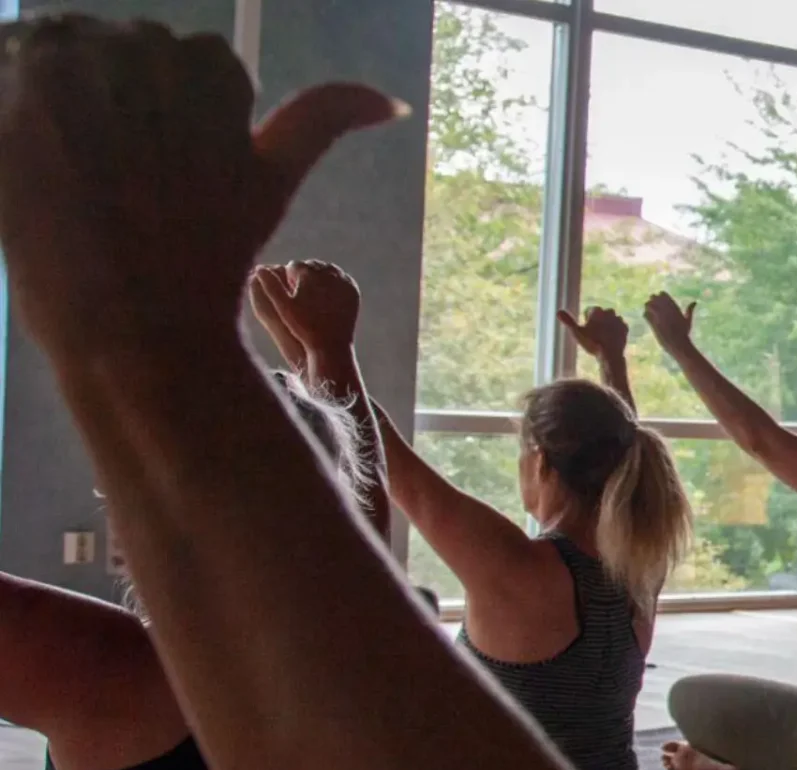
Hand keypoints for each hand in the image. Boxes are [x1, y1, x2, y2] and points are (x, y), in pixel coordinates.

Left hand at [0, 16, 400, 365]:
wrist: (134, 333)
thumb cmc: (204, 270)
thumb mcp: (268, 187)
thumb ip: (319, 123)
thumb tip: (390, 102)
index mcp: (207, 78)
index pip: (188, 55)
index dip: (176, 115)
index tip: (170, 177)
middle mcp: (145, 61)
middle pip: (123, 41)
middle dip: (117, 97)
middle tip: (120, 181)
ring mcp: (77, 75)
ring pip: (61, 41)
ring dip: (57, 90)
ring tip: (74, 168)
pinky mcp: (18, 102)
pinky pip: (6, 60)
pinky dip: (12, 100)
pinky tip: (31, 155)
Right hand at [560, 306, 630, 368]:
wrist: (610, 354)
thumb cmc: (592, 343)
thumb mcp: (577, 333)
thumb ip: (568, 321)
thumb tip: (557, 311)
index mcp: (596, 310)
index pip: (589, 312)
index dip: (587, 321)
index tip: (588, 331)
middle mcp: (608, 311)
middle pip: (600, 314)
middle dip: (598, 321)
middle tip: (595, 334)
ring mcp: (618, 319)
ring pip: (610, 319)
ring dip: (607, 325)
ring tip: (603, 337)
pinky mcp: (625, 327)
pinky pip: (619, 326)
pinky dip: (616, 331)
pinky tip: (612, 339)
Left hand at [642, 293, 696, 355]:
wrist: (677, 343)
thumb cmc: (684, 333)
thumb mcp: (687, 320)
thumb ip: (690, 310)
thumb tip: (694, 302)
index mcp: (672, 305)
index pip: (662, 293)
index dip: (660, 297)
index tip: (661, 304)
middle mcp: (664, 308)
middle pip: (653, 297)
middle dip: (652, 301)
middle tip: (655, 310)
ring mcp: (658, 314)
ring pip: (647, 304)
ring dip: (648, 308)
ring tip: (652, 314)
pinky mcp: (653, 321)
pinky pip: (645, 314)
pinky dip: (646, 316)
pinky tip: (650, 321)